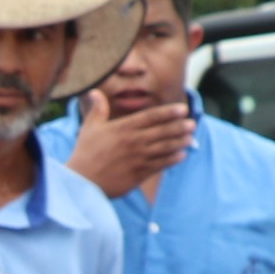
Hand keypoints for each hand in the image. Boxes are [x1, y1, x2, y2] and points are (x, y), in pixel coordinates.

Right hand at [67, 93, 194, 199]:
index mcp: (123, 128)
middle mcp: (134, 142)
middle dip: (179, 126)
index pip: (151, 117)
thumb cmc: (84, 153)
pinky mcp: (139, 174)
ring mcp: (138, 158)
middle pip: (163, 131)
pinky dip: (173, 159)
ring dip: (180, 142)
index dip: (169, 112)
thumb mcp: (90, 128)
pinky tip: (181, 155)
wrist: (82, 182)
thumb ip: (98, 109)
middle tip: (192, 123)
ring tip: (190, 138)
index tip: (183, 109)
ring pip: (165, 147)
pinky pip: (161, 165)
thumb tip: (94, 91)